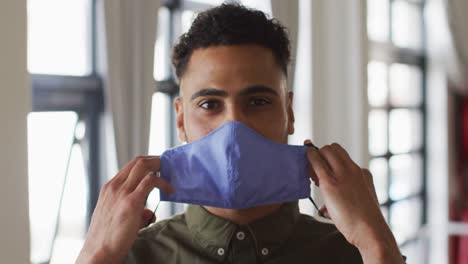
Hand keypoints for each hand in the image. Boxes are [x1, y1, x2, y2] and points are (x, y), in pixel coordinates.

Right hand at [76, 156, 173, 263]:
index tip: (160, 168)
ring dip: (160, 166)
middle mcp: (114, 187)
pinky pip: (151, 181)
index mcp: (109, 188)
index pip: (130, 166)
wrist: (98, 252)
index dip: (148, 164)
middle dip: (156, 160)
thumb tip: (148, 212)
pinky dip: (163, 182)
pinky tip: (170, 190)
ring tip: (171, 174)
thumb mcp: (118, 217)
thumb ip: (133, 210)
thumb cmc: (109, 238)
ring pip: (143, 166)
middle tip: (169, 167)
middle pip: (138, 161)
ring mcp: (122, 192)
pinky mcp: (131, 202)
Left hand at [304, 140, 403, 263]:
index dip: (330, 159)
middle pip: (334, 149)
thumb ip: (344, 199)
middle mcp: (353, 169)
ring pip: (326, 150)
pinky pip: (316, 161)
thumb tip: (325, 208)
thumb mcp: (359, 202)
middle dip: (322, 154)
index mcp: (363, 173)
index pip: (343, 156)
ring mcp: (342, 174)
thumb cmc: (364, 222)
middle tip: (315, 170)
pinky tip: (305, 158)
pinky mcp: (330, 182)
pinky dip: (309, 157)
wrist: (370, 230)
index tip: (323, 169)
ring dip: (316, 156)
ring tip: (313, 175)